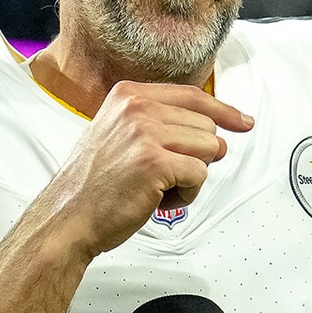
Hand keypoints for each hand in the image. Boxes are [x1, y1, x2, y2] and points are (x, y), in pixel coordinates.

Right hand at [38, 81, 253, 258]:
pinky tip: (158, 200)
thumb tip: (213, 125)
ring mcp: (145, 133)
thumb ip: (157, 120)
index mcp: (129, 94)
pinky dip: (187, 195)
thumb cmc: (96, 185)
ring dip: (191, 177)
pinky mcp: (155, 162)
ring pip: (209, 149)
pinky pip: (200, 174)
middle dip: (195, 157)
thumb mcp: (119, 132)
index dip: (223, 111)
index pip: (193, 96)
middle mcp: (137, 107)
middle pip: (206, 126)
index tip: (243, 123)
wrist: (67, 218)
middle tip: (161, 176)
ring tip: (157, 187)